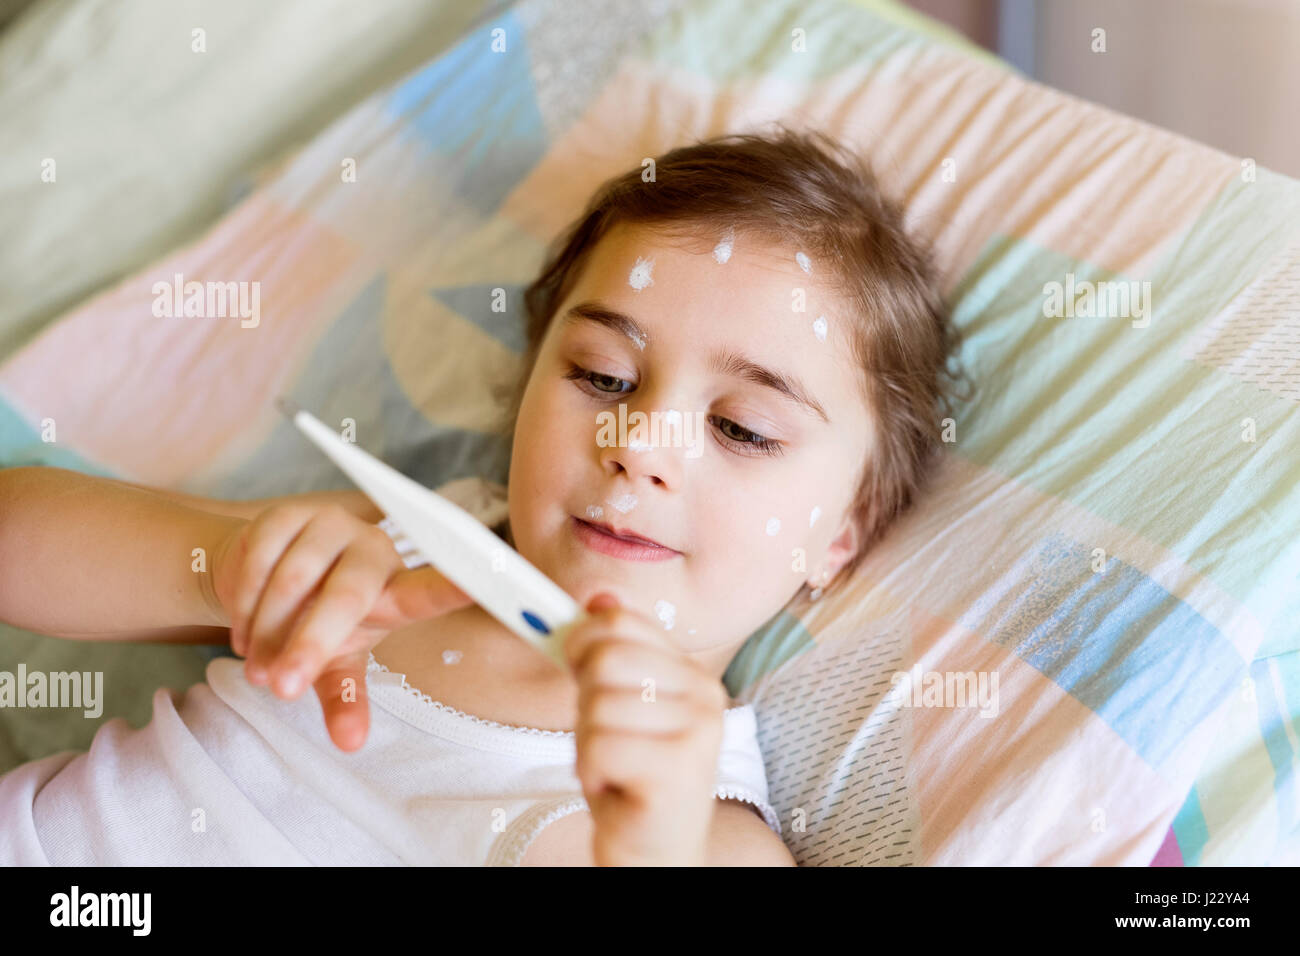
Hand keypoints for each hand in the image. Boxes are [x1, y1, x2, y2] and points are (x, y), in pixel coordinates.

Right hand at [210, 502, 472, 750]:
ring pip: (294, 579)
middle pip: (348, 595)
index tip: (487, 579)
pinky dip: (243, 604)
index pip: (429, 591)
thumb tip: (350, 743)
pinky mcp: (285, 514)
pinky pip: (259, 560)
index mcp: (396, 588)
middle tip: (280, 688)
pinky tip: (241, 632)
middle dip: (311, 644)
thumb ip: (346, 698)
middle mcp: (371, 549)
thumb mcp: (335, 664)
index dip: (453, 586)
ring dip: (268, 630)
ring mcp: (328, 526)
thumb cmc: (315, 621)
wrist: (260, 581)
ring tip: (257, 669)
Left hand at [562, 592, 727, 865]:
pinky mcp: (679, 770)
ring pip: (596, 706)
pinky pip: (599, 746)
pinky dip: (592, 771)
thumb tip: (599, 597)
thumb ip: (612, 652)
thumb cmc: (633, 777)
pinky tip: (617, 786)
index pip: (621, 623)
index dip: (583, 641)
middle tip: (603, 732)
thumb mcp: (617, 705)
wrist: (656, 852)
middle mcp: (706, 695)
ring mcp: (698, 732)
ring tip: (615, 766)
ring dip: (587, 743)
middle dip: (584, 699)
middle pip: (604, 657)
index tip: (577, 669)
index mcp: (692, 672)